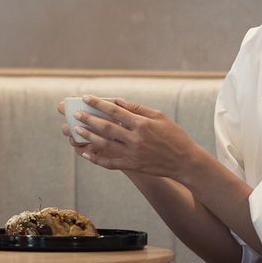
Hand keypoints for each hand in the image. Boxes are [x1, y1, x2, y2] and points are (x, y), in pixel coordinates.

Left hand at [65, 96, 205, 180]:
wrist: (185, 161)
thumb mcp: (160, 117)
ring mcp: (133, 153)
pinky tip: (86, 153)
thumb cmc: (174, 135)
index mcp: (142, 124)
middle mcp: (136, 139)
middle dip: (89, 119)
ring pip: (105, 144)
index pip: (115, 111)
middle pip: (107, 128)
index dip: (99, 104)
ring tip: (77, 130)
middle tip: (76, 114)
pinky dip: (97, 159)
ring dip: (89, 137)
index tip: (86, 98)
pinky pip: (110, 163)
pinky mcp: (132, 165)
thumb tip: (118, 101)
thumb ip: (138, 109)